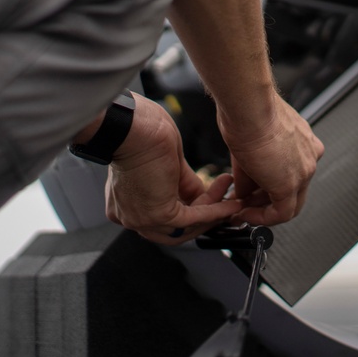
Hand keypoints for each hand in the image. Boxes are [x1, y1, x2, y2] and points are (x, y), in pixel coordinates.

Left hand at [103, 93, 242, 243]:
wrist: (133, 126)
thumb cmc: (140, 133)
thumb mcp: (168, 164)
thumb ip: (183, 183)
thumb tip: (202, 195)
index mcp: (125, 203)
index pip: (162, 219)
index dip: (190, 211)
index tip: (212, 199)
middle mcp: (129, 215)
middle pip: (174, 230)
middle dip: (204, 217)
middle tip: (225, 203)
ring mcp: (143, 218)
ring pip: (186, 227)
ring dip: (214, 212)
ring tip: (232, 198)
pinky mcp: (159, 214)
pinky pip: (194, 218)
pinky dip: (216, 211)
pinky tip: (231, 204)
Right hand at [218, 92, 324, 225]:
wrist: (248, 106)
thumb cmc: (247, 111)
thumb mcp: (251, 144)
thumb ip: (250, 172)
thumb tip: (241, 193)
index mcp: (303, 142)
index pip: (291, 172)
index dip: (269, 186)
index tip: (252, 192)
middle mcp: (309, 156)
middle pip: (293, 191)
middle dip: (266, 202)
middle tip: (246, 206)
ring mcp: (304, 170)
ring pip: (289, 204)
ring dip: (262, 211)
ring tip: (240, 211)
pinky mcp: (290, 184)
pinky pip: (281, 213)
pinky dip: (262, 218)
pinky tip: (244, 214)